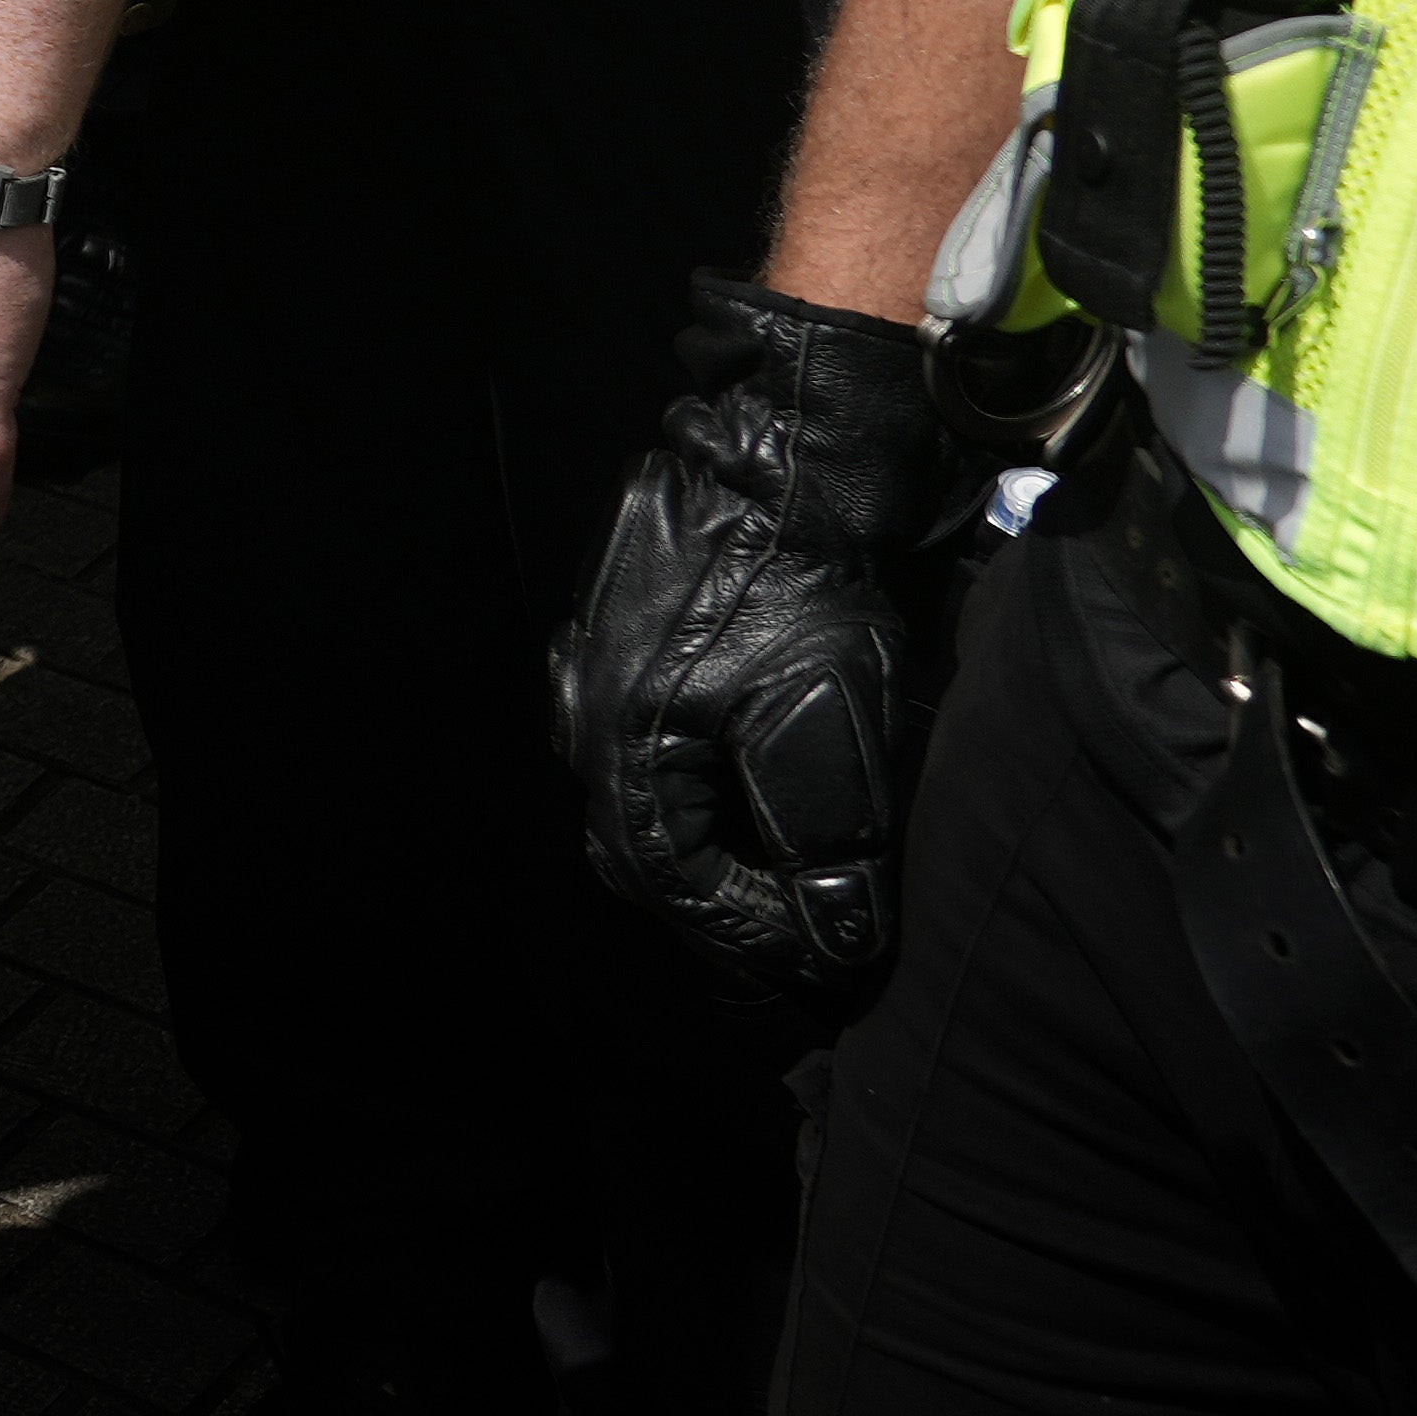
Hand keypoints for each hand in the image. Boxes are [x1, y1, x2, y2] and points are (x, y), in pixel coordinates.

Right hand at [560, 277, 960, 1022]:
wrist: (792, 463)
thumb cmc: (808, 599)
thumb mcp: (832, 736)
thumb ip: (824, 854)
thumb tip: (830, 942)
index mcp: (621, 752)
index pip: (675, 885)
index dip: (750, 931)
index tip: (821, 953)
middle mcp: (584, 715)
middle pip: (639, 847)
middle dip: (716, 895)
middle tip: (794, 924)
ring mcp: (590, 665)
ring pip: (635, 789)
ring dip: (703, 836)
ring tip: (779, 860)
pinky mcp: (617, 627)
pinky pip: (637, 732)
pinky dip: (690, 775)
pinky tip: (745, 772)